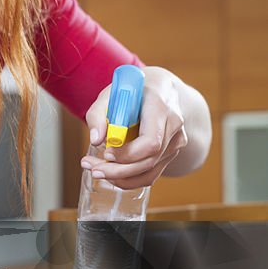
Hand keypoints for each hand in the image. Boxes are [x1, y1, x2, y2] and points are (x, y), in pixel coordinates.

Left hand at [82, 67, 188, 189]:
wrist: (160, 89)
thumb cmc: (133, 90)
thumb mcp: (111, 93)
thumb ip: (98, 113)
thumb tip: (95, 139)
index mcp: (161, 107)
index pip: (151, 141)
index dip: (128, 153)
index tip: (106, 153)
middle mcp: (173, 125)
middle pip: (149, 160)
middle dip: (118, 170)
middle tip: (93, 170)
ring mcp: (175, 141)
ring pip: (149, 171)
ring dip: (120, 178)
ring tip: (96, 170)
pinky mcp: (170, 153)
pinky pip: (151, 174)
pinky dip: (129, 178)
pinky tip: (111, 172)